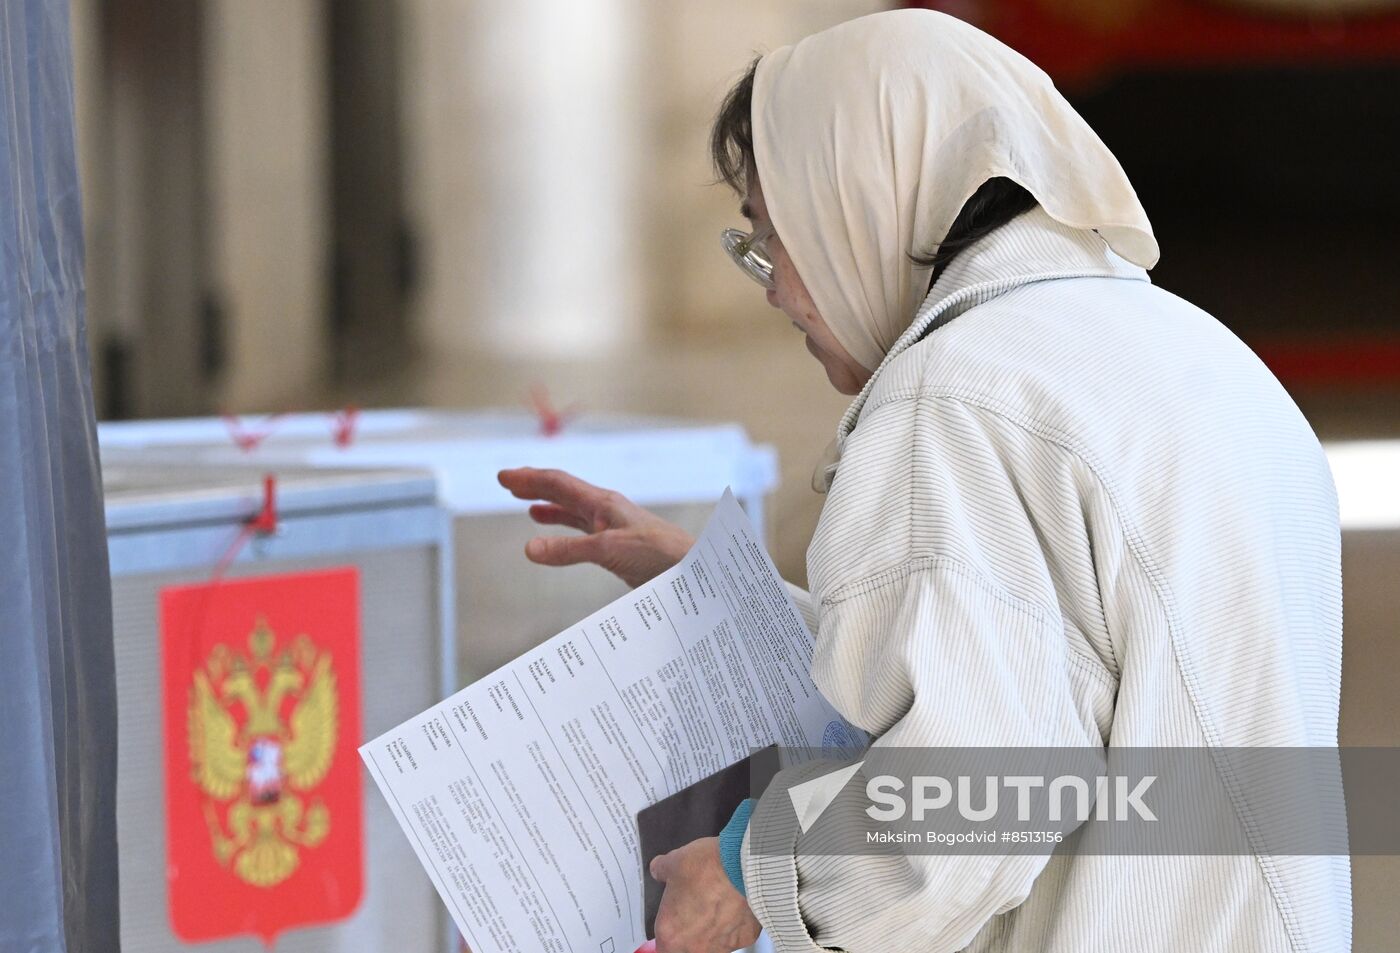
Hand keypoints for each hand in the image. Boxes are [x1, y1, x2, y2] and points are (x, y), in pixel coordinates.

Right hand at [497, 467, 694, 588]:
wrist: (693, 570)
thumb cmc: (659, 554)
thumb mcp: (608, 551)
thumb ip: (568, 550)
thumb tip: (529, 549)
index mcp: (603, 502)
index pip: (558, 483)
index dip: (529, 479)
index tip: (503, 477)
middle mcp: (606, 509)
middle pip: (563, 490)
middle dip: (533, 485)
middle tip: (506, 482)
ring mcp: (612, 526)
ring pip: (572, 508)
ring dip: (547, 504)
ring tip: (524, 502)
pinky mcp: (618, 544)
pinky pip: (582, 528)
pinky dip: (562, 525)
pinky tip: (554, 531)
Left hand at [649, 837, 760, 952]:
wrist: (744, 866)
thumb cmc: (708, 868)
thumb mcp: (672, 861)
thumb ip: (661, 871)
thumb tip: (659, 869)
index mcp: (670, 933)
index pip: (662, 946)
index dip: (668, 931)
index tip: (672, 920)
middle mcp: (695, 946)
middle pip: (687, 948)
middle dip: (690, 932)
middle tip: (695, 908)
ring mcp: (722, 946)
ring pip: (713, 944)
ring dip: (713, 929)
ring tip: (718, 902)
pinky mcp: (745, 939)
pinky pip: (736, 935)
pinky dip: (735, 922)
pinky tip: (736, 903)